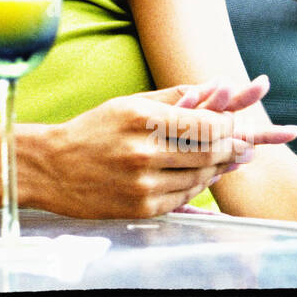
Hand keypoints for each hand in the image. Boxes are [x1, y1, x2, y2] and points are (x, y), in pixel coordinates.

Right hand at [36, 81, 294, 218]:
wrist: (52, 168)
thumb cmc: (92, 130)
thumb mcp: (128, 104)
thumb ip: (173, 97)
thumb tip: (217, 88)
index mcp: (141, 120)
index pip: (205, 124)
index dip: (230, 126)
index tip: (241, 126)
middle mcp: (143, 153)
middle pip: (209, 152)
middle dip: (232, 149)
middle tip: (245, 146)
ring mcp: (142, 184)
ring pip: (200, 178)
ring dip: (217, 170)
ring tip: (225, 161)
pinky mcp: (141, 208)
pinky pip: (183, 199)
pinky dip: (196, 188)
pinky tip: (198, 178)